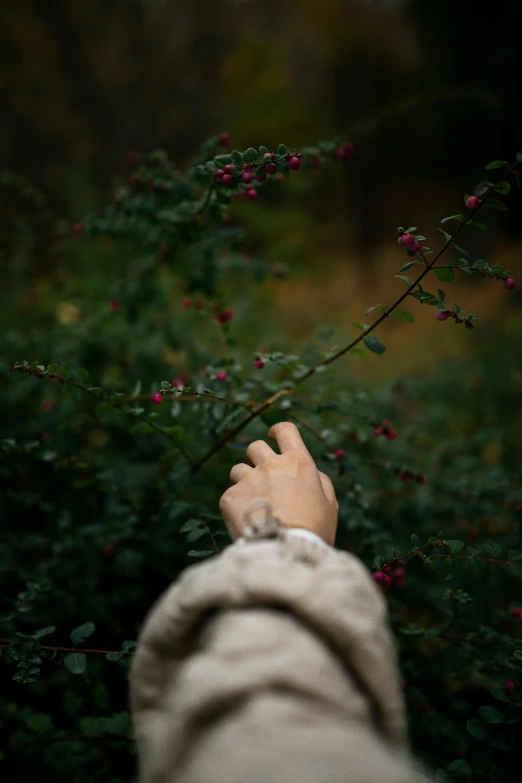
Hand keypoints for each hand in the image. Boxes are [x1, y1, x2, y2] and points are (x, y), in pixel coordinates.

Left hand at [219, 422, 338, 544]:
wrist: (286, 554)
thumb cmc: (314, 531)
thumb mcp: (330, 504)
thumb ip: (320, 481)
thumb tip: (311, 472)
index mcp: (298, 462)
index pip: (285, 430)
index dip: (278, 431)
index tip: (273, 436)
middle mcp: (271, 465)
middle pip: (255, 447)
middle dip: (258, 458)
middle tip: (263, 477)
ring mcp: (248, 479)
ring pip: (238, 469)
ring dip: (245, 481)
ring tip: (254, 504)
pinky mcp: (230, 497)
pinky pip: (230, 494)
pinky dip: (236, 505)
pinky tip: (246, 521)